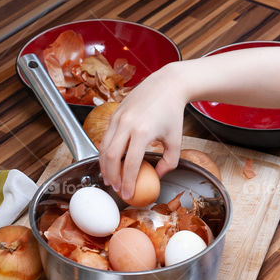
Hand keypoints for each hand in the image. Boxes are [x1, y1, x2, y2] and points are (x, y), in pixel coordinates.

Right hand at [99, 64, 187, 201]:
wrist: (167, 85)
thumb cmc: (172, 112)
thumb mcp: (176, 140)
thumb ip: (169, 161)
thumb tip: (158, 176)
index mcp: (143, 132)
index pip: (131, 164)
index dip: (128, 182)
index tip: (127, 194)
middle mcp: (127, 124)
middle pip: (112, 157)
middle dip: (112, 177)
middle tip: (116, 189)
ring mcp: (118, 118)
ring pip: (104, 147)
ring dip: (105, 166)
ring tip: (110, 178)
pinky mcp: (114, 114)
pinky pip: (105, 137)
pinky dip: (105, 153)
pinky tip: (110, 162)